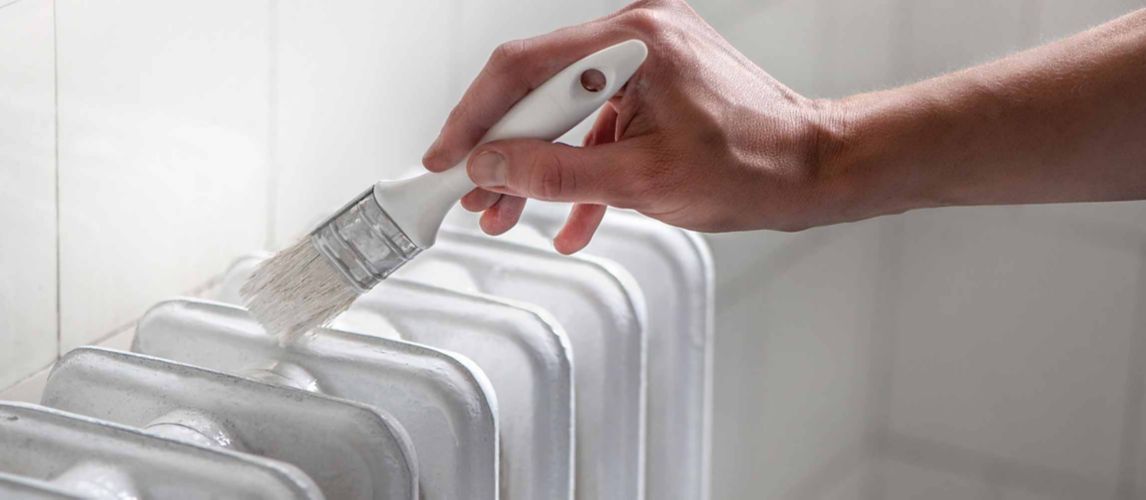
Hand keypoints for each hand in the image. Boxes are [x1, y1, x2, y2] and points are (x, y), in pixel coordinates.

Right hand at [422, 0, 843, 253]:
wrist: (816, 170)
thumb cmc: (755, 165)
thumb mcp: (639, 182)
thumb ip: (553, 174)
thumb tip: (491, 169)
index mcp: (634, 41)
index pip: (523, 69)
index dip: (474, 118)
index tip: (447, 159)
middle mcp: (639, 36)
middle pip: (541, 89)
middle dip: (504, 150)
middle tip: (473, 194)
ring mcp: (649, 58)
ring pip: (568, 110)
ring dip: (539, 165)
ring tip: (511, 214)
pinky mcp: (658, 83)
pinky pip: (602, 121)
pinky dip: (583, 165)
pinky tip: (570, 216)